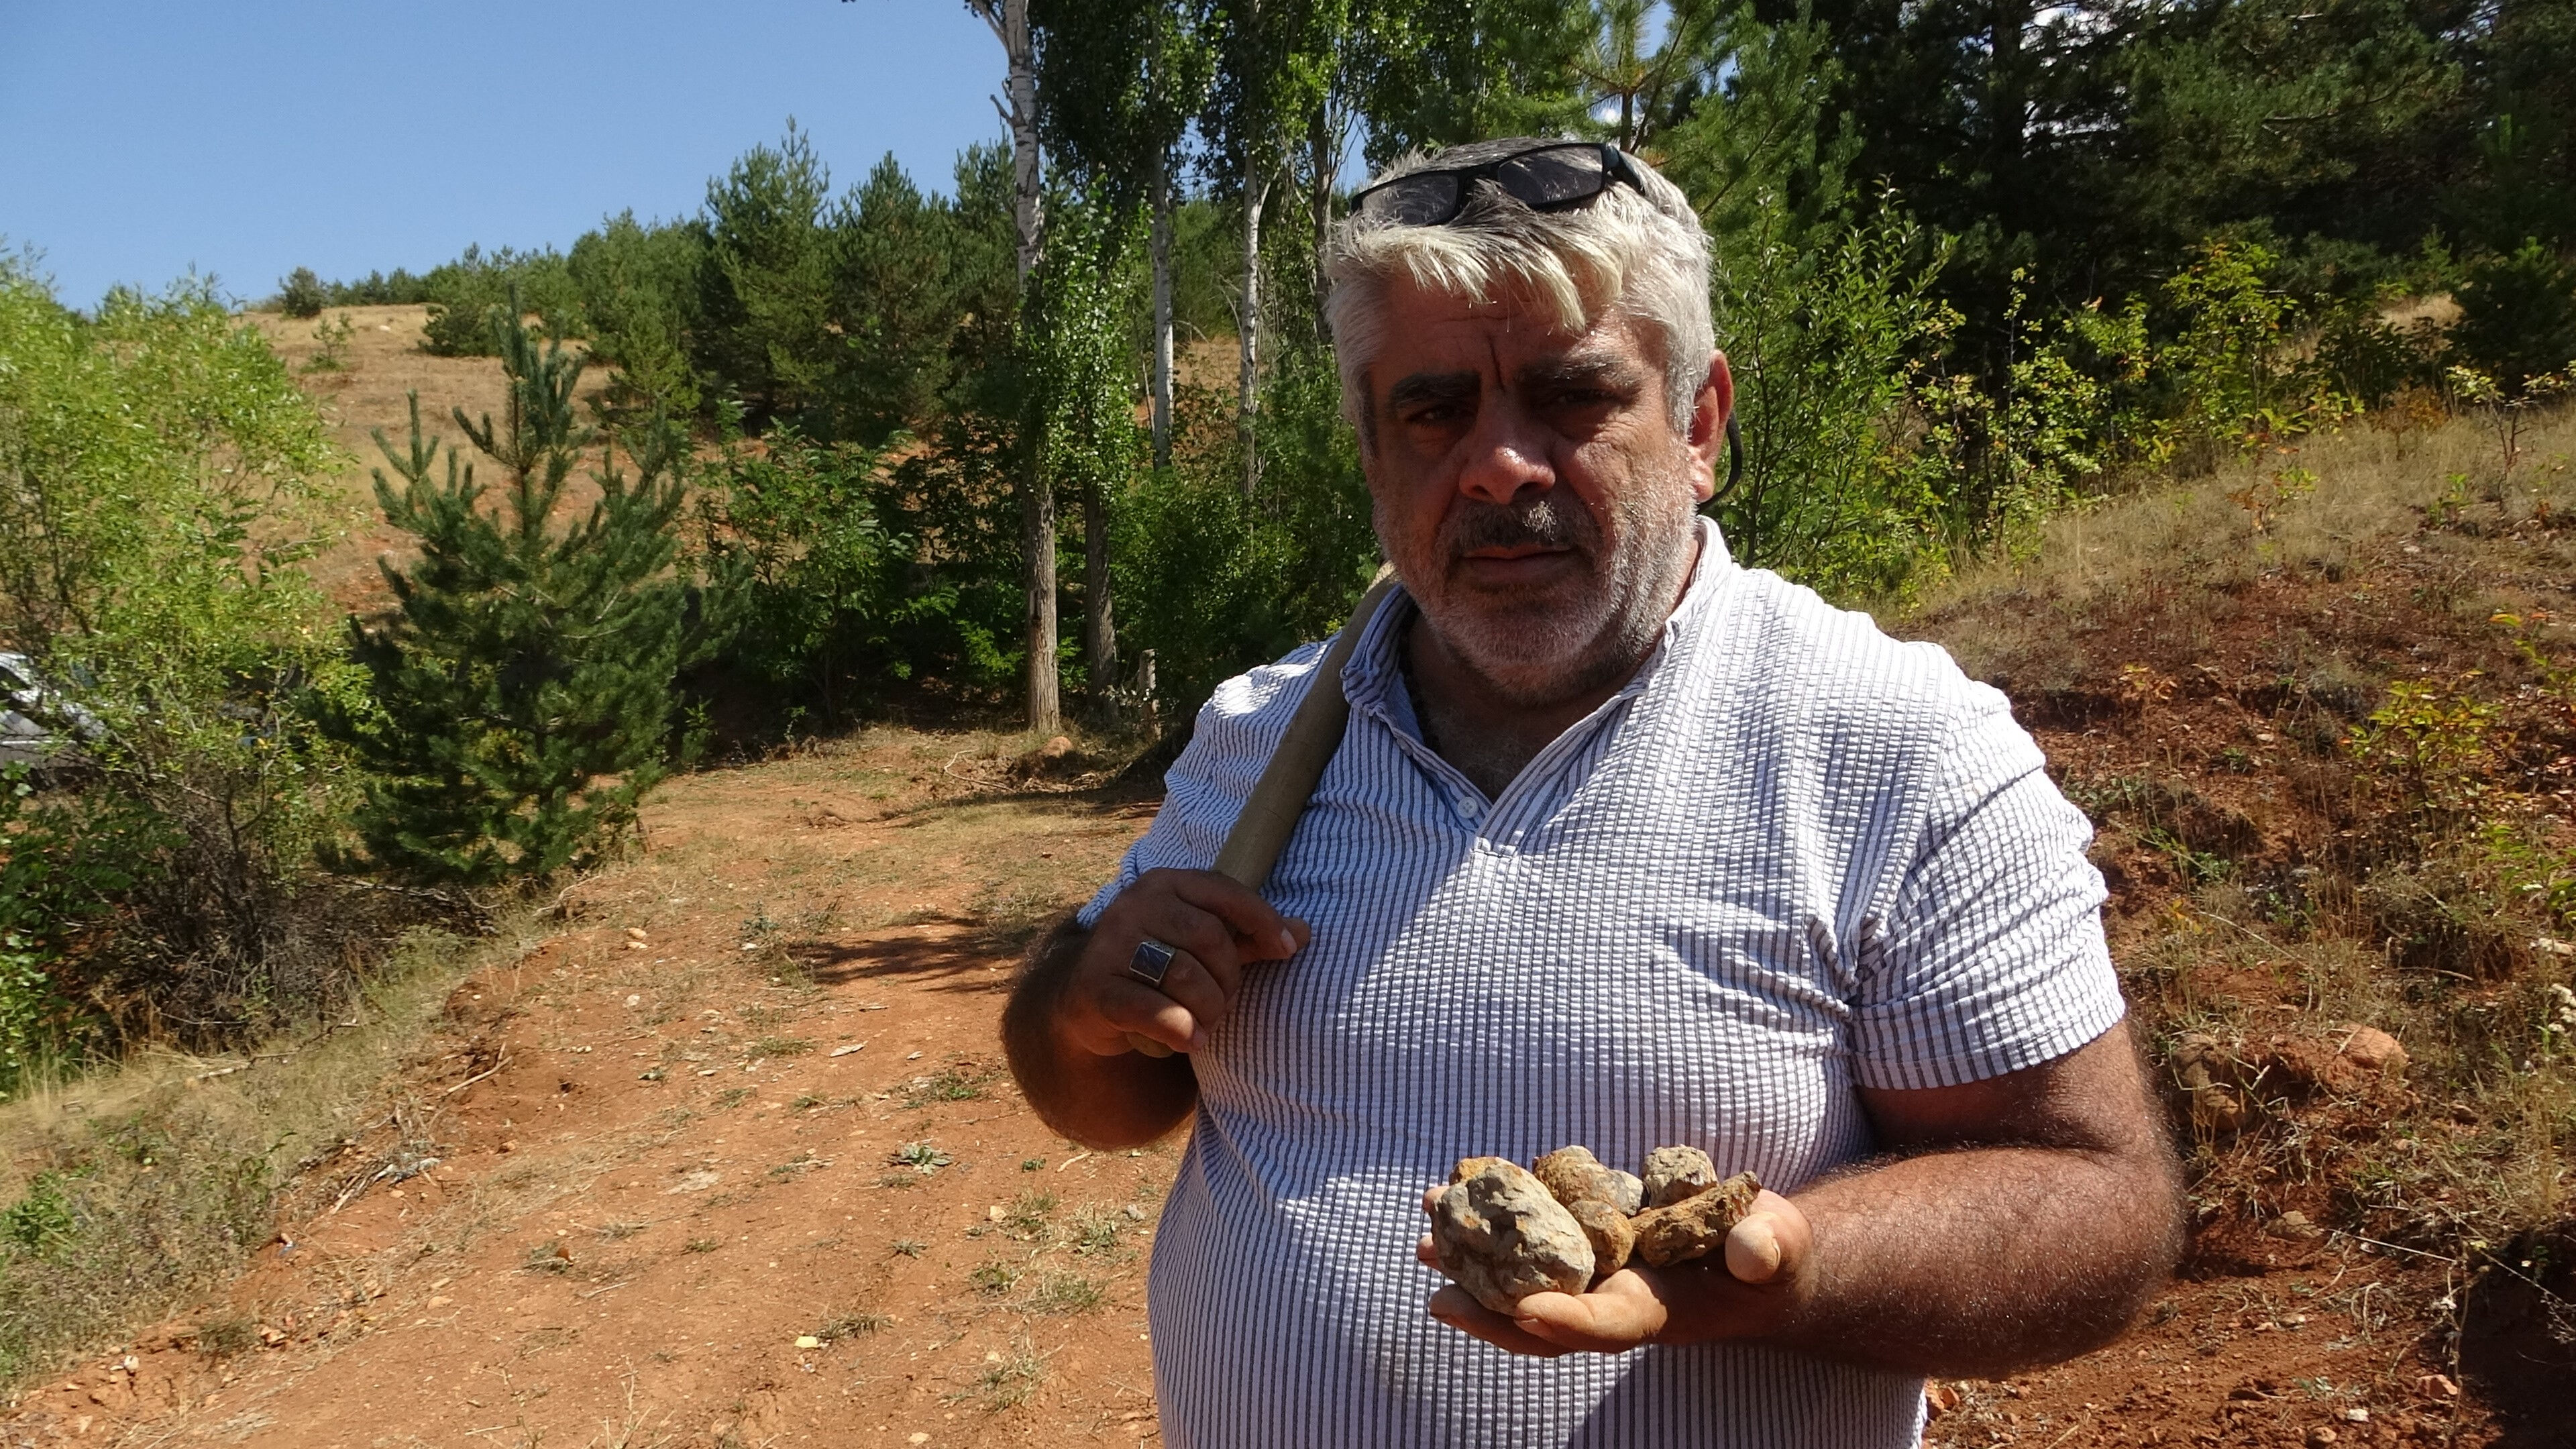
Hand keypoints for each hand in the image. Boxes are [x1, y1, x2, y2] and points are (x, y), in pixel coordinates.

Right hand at [1055, 868, 1309, 1057]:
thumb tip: (1305, 932)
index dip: (1262, 920)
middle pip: (1208, 937)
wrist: (1087, 1001)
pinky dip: (1182, 1028)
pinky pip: (1151, 1009)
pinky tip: (1194, 1040)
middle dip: (1230, 978)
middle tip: (1226, 1002)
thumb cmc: (1158, 967)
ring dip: (1209, 1008)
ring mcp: (1110, 945)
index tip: (1287, 949)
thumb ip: (1249, 938)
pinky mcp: (1095, 988)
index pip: (1224, 891)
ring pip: (1184, 974)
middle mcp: (1133, 905)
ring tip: (1208, 1023)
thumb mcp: (1202, 947)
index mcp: (1164, 883)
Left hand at [1416, 1185, 1813, 1355]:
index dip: (1567, 1322)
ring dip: (1473, 1261)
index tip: (1525, 1311)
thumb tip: (1751, 1249)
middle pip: (1544, 1316)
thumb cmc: (1773, 1254)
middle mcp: (1615, 1298)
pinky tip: (1454, 1196)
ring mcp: (1594, 1270)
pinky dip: (1491, 1223)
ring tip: (1424, 1232)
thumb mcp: (1780, 1247)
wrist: (1756, 1250)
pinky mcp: (1584, 1239)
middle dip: (1490, 1308)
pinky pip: (1528, 1238)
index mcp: (1659, 1310)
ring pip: (1523, 1276)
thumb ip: (1767, 1249)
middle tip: (1438, 1292)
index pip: (1607, 1326)